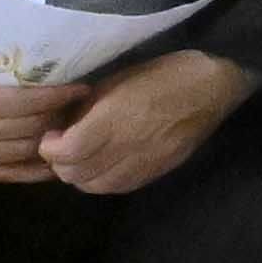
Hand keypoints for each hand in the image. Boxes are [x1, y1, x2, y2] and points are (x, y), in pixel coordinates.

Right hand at [0, 70, 69, 183]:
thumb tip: (38, 70)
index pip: (17, 101)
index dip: (52, 96)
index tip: (77, 87)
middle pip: (24, 127)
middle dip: (57, 114)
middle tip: (79, 104)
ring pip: (22, 150)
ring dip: (51, 138)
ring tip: (71, 124)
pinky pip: (11, 174)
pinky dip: (38, 169)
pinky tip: (56, 158)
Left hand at [41, 47, 247, 197]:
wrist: (212, 88)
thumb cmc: (162, 74)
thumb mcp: (117, 81)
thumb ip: (87, 107)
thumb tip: (63, 126)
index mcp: (115, 117)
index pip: (67, 152)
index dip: (50, 148)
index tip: (52, 136)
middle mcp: (128, 146)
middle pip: (76, 174)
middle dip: (60, 163)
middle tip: (62, 148)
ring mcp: (144, 163)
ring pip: (94, 186)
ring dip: (80, 175)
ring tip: (83, 158)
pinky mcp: (156, 171)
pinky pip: (118, 187)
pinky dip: (102, 181)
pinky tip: (105, 165)